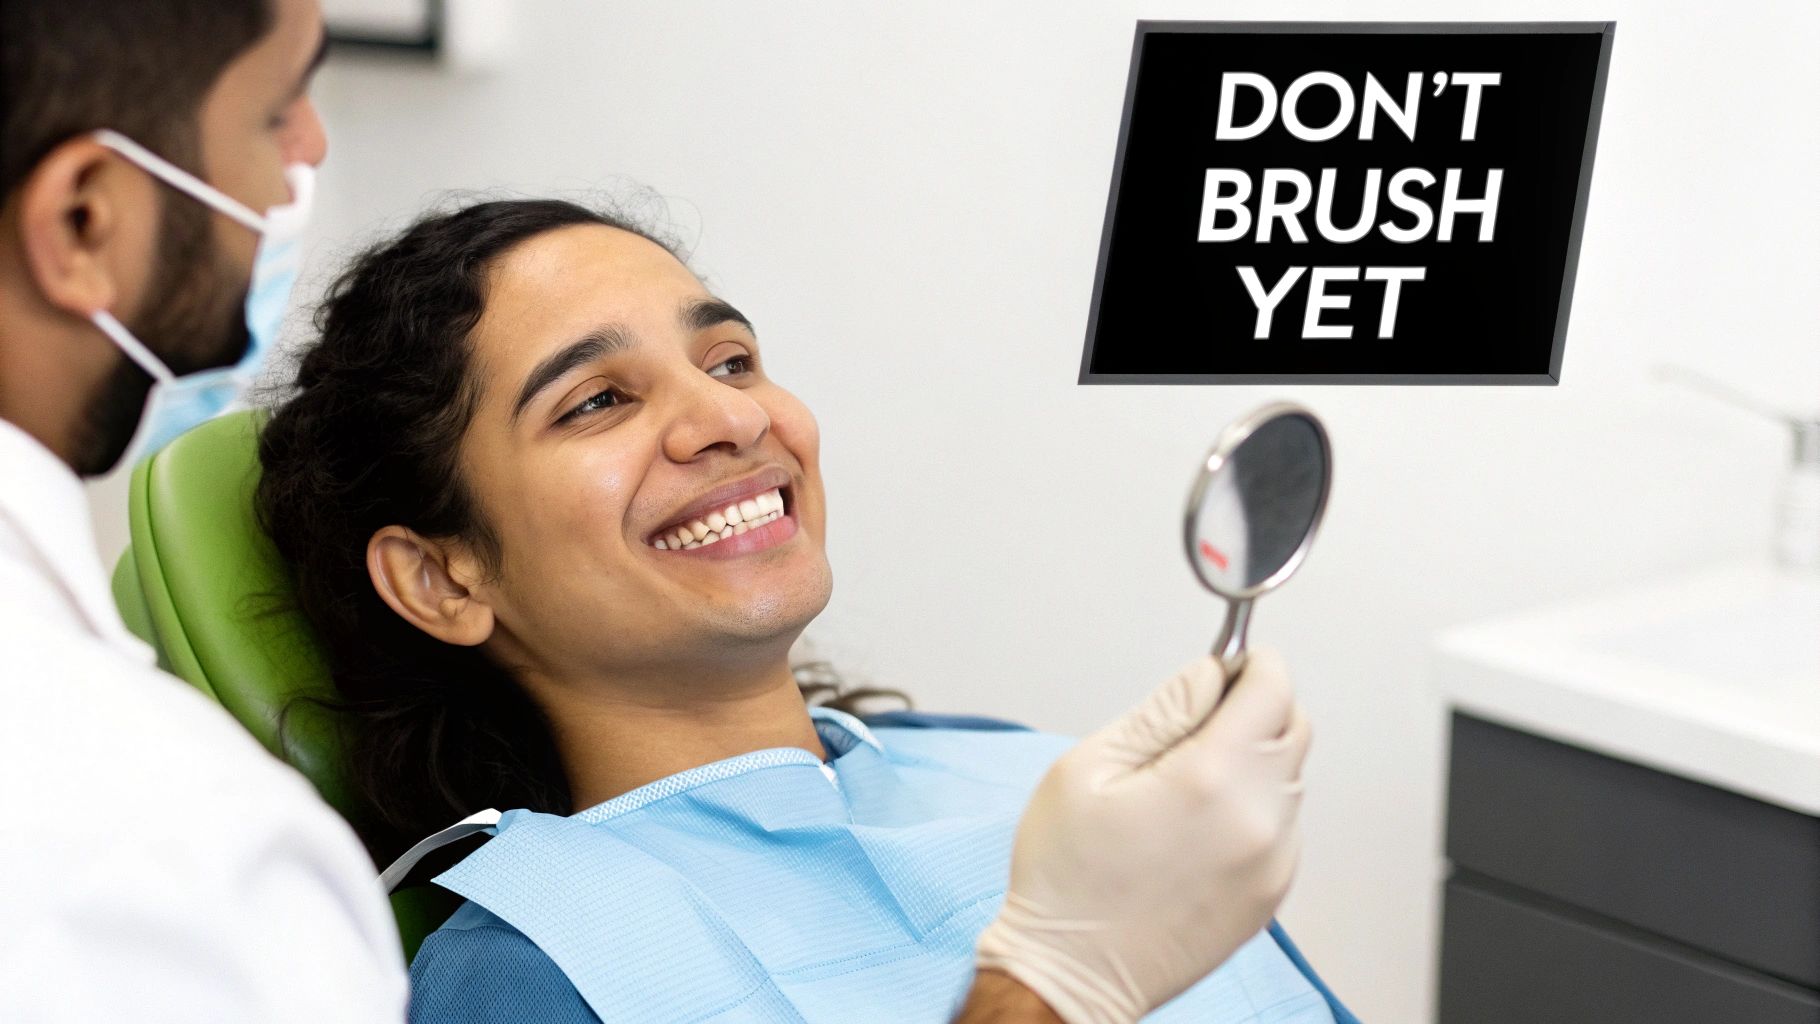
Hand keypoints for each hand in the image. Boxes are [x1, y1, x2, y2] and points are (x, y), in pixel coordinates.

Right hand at [973, 649, 1310, 1023]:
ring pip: (1290, 775)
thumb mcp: (1089, 767)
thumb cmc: (1067, 878)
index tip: (1226, 666)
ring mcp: (1273, 861)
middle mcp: (1258, 820)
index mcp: (1212, 779)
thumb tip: (1209, 674)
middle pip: (1294, 726)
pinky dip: (1253, 805)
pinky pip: (1282, 822)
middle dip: (1255, 707)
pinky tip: (1197, 824)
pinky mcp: (1272, 891)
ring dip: (1254, 758)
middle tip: (1195, 723)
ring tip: (1186, 783)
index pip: (1273, 689)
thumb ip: (1162, 711)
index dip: (1251, 665)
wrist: (1073, 973)